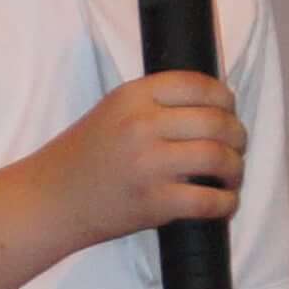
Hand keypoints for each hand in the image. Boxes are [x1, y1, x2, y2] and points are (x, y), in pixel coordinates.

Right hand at [32, 71, 242, 251]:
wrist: (50, 200)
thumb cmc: (84, 155)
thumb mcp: (112, 110)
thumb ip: (154, 103)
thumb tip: (214, 106)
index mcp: (133, 96)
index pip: (198, 85)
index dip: (225, 99)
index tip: (228, 112)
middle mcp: (142, 125)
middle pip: (216, 121)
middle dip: (237, 136)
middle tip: (236, 147)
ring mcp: (149, 165)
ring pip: (218, 158)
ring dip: (235, 169)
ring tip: (231, 175)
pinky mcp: (153, 203)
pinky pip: (208, 201)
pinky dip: (225, 203)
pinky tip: (223, 202)